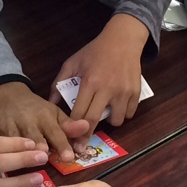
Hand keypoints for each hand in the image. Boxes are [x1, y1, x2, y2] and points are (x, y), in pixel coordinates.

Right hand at [0, 81, 88, 162]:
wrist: (5, 96)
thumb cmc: (34, 109)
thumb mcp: (53, 113)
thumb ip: (69, 125)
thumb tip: (88, 127)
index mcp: (43, 116)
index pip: (55, 132)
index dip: (62, 145)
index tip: (69, 157)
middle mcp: (25, 120)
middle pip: (32, 137)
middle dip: (37, 146)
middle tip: (43, 158)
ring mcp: (6, 125)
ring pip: (11, 142)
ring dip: (17, 153)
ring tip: (24, 165)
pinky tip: (0, 167)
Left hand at [56, 14, 148, 129]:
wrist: (122, 39)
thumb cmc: (95, 51)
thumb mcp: (72, 62)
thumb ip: (59, 82)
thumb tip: (50, 102)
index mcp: (90, 82)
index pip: (79, 112)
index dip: (73, 128)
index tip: (69, 139)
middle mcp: (107, 89)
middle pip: (95, 120)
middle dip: (86, 136)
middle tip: (81, 147)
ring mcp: (124, 91)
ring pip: (117, 120)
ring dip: (109, 121)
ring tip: (104, 114)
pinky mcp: (136, 92)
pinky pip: (130, 113)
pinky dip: (123, 113)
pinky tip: (117, 106)